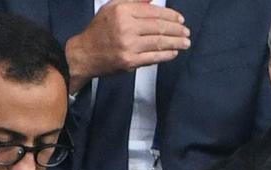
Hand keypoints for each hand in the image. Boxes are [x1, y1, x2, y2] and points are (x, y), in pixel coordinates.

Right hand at [64, 0, 190, 92]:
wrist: (83, 55)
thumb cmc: (98, 31)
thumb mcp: (111, 8)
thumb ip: (133, 1)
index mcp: (123, 11)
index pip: (154, 12)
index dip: (171, 15)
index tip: (180, 19)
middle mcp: (126, 28)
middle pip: (159, 27)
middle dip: (177, 30)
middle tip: (186, 32)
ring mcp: (128, 46)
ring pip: (159, 42)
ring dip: (176, 42)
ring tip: (185, 42)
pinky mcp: (129, 62)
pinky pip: (153, 57)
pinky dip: (166, 55)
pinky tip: (174, 52)